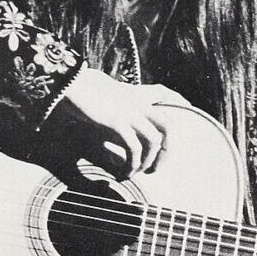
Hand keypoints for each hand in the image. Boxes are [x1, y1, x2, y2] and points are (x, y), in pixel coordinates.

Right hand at [25, 68, 190, 184]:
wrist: (69, 82)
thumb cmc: (80, 90)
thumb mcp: (98, 100)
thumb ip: (109, 108)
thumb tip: (108, 122)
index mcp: (133, 94)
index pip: (162, 92)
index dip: (177, 101)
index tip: (187, 109)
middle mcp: (136, 103)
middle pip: (168, 124)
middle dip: (168, 149)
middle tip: (158, 167)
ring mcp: (129, 112)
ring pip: (154, 140)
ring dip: (149, 161)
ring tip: (139, 173)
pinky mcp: (117, 121)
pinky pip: (134, 147)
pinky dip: (131, 163)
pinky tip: (123, 172)